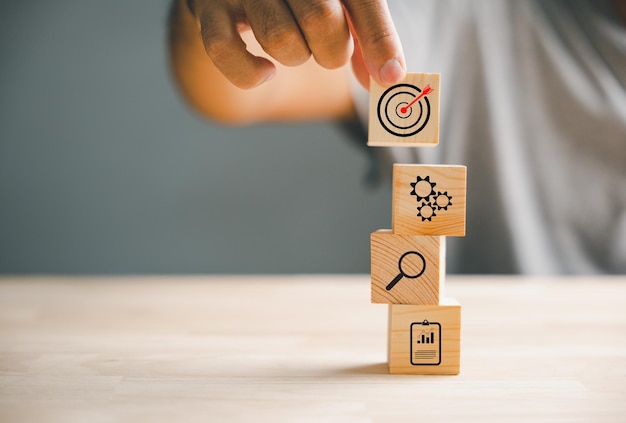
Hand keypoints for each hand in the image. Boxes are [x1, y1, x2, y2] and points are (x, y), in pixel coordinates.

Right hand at [186, 0, 404, 88]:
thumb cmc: (298, 2)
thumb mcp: (338, 8)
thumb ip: (364, 37)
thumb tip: (388, 76)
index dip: (379, 40)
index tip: (389, 76)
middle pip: (320, 19)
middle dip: (332, 52)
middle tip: (328, 52)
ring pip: (280, 40)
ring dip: (295, 58)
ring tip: (295, 47)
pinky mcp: (207, 7)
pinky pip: (226, 51)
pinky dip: (251, 74)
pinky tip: (266, 72)